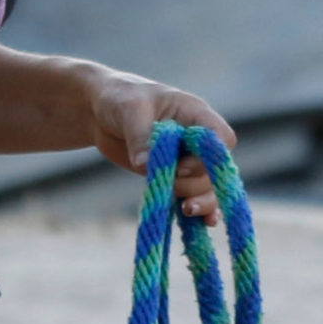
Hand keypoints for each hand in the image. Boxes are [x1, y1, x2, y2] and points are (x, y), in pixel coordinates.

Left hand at [86, 70, 237, 223]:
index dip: (210, 156)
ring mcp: (186, 159)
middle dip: (196, 182)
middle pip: (214, 169)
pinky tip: (203, 224)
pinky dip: (197, 210)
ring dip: (200, 201)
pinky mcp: (172, 176)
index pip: (220, 138)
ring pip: (206, 187)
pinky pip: (191, 195)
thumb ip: (140, 136)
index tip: (181, 165)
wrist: (101, 111)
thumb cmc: (120, 99)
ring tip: (186, 210)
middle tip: (170, 184)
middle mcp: (197, 140)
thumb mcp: (129, 110)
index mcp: (194, 114)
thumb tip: (144, 166)